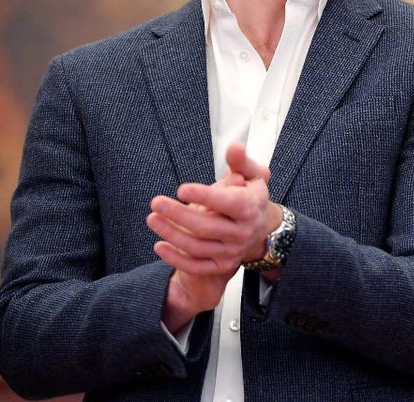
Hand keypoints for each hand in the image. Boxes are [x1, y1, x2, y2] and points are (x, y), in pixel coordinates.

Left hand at [147, 143, 280, 328]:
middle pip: (206, 226)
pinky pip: (196, 266)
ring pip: (197, 246)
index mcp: (250, 208)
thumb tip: (235, 147)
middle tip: (156, 202)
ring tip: (152, 218)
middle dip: (178, 214)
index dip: (205, 196)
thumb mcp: (252, 176)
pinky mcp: (221, 265)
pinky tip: (159, 246)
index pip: (228, 203)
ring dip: (171, 233)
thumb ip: (240, 162)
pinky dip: (176, 258)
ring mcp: (232, 251)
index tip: (181, 189)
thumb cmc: (249, 197)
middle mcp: (242, 232)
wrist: (260, 229)